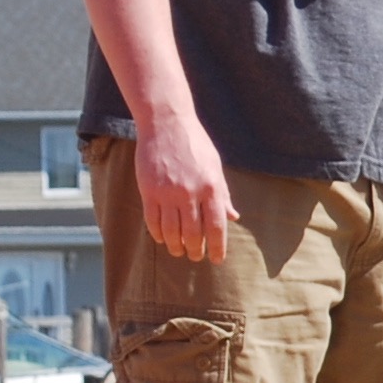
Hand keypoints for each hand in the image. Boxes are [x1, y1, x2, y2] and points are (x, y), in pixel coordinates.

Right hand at [133, 113, 235, 264]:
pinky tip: (161, 238)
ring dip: (175, 245)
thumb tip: (233, 217)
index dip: (217, 247)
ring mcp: (168, 192)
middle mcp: (190, 192)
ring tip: (179, 251)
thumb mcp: (215, 167)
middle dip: (195, 249)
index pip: (216, 226)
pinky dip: (157, 233)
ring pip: (171, 230)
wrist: (167, 124)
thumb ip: (223, 194)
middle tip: (196, 256)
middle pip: (193, 233)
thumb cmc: (195, 145)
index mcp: (211, 187)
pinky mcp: (149, 190)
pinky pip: (152, 220)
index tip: (217, 259)